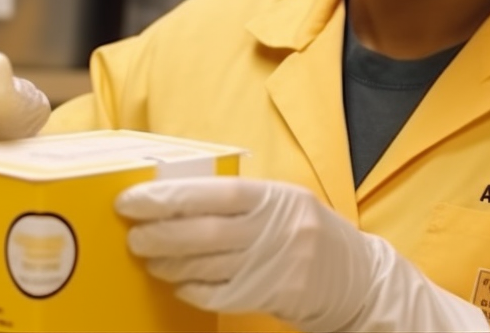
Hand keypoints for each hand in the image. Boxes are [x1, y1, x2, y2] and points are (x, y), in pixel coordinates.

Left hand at [118, 178, 489, 332]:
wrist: (357, 277)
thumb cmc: (309, 232)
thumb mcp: (284, 203)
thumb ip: (240, 199)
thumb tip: (178, 196)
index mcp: (276, 197)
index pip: (214, 193)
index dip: (168, 197)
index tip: (132, 201)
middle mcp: (276, 229)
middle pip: (203, 232)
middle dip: (159, 234)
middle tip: (133, 235)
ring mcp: (274, 265)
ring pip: (206, 265)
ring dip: (169, 262)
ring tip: (148, 257)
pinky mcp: (271, 295)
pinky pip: (218, 293)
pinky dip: (192, 288)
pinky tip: (179, 281)